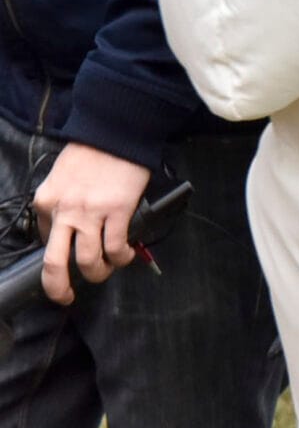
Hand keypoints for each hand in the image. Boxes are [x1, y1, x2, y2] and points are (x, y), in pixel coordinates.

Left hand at [31, 143, 151, 305]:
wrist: (117, 130)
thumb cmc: (92, 150)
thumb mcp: (62, 176)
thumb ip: (61, 201)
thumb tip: (71, 227)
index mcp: (46, 201)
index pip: (44, 240)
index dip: (58, 253)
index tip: (69, 257)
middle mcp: (64, 212)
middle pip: (54, 264)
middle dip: (58, 289)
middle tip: (66, 297)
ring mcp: (90, 213)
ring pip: (88, 261)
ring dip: (98, 273)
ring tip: (107, 270)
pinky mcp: (118, 211)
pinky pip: (116, 247)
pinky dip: (122, 257)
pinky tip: (126, 255)